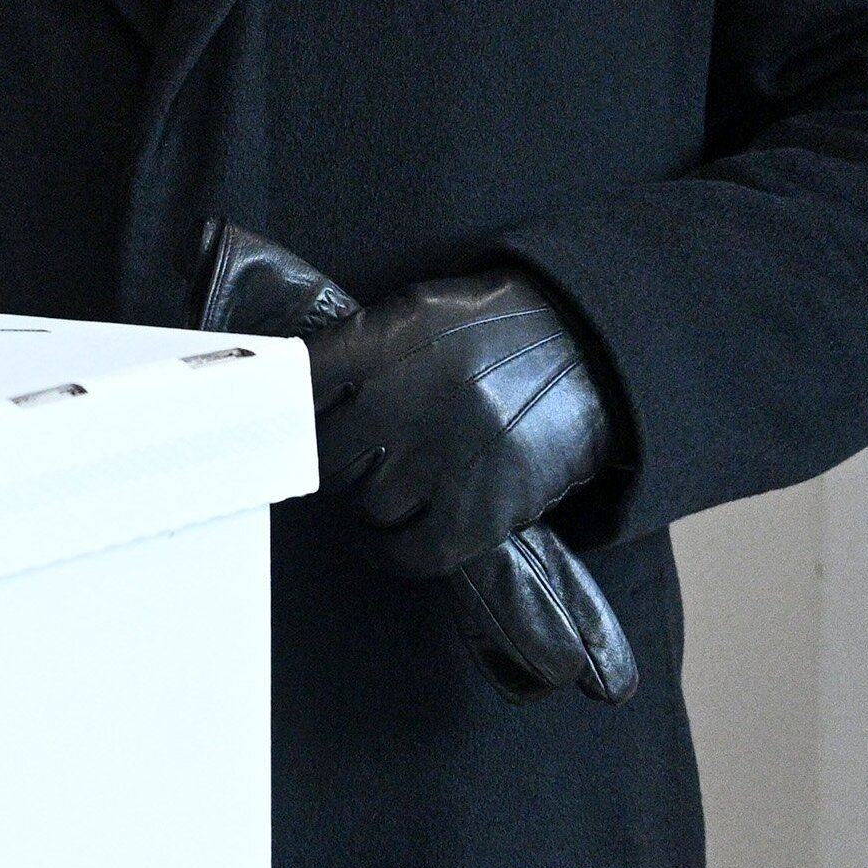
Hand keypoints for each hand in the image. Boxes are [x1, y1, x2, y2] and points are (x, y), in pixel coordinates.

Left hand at [302, 269, 612, 578]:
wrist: (589, 349)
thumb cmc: (489, 333)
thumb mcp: (417, 314)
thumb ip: (354, 349)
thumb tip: (287, 391)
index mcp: (387, 343)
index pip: (298, 390)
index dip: (280, 417)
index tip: (278, 433)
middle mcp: (412, 398)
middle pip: (328, 455)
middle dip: (331, 462)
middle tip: (345, 461)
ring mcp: (448, 456)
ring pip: (367, 504)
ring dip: (366, 503)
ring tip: (380, 490)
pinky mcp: (484, 506)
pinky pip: (412, 552)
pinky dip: (389, 554)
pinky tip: (384, 543)